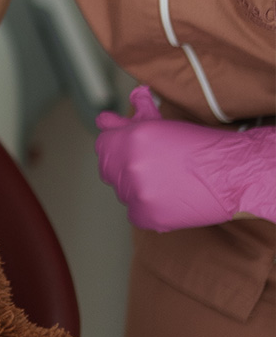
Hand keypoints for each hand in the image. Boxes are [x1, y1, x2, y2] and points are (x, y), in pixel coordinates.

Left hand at [96, 86, 274, 230]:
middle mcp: (131, 164)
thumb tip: (102, 120)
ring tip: (166, 183)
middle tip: (151, 169)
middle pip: (108, 171)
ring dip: (139, 189)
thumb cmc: (201, 148)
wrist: (234, 175)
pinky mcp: (149, 216)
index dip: (115, 148)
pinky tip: (168, 200)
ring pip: (122, 193)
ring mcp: (139, 192)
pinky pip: (134, 214)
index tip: (127, 153)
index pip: (102, 145)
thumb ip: (127, 124)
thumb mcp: (161, 127)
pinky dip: (148, 210)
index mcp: (133, 138)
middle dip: (124, 169)